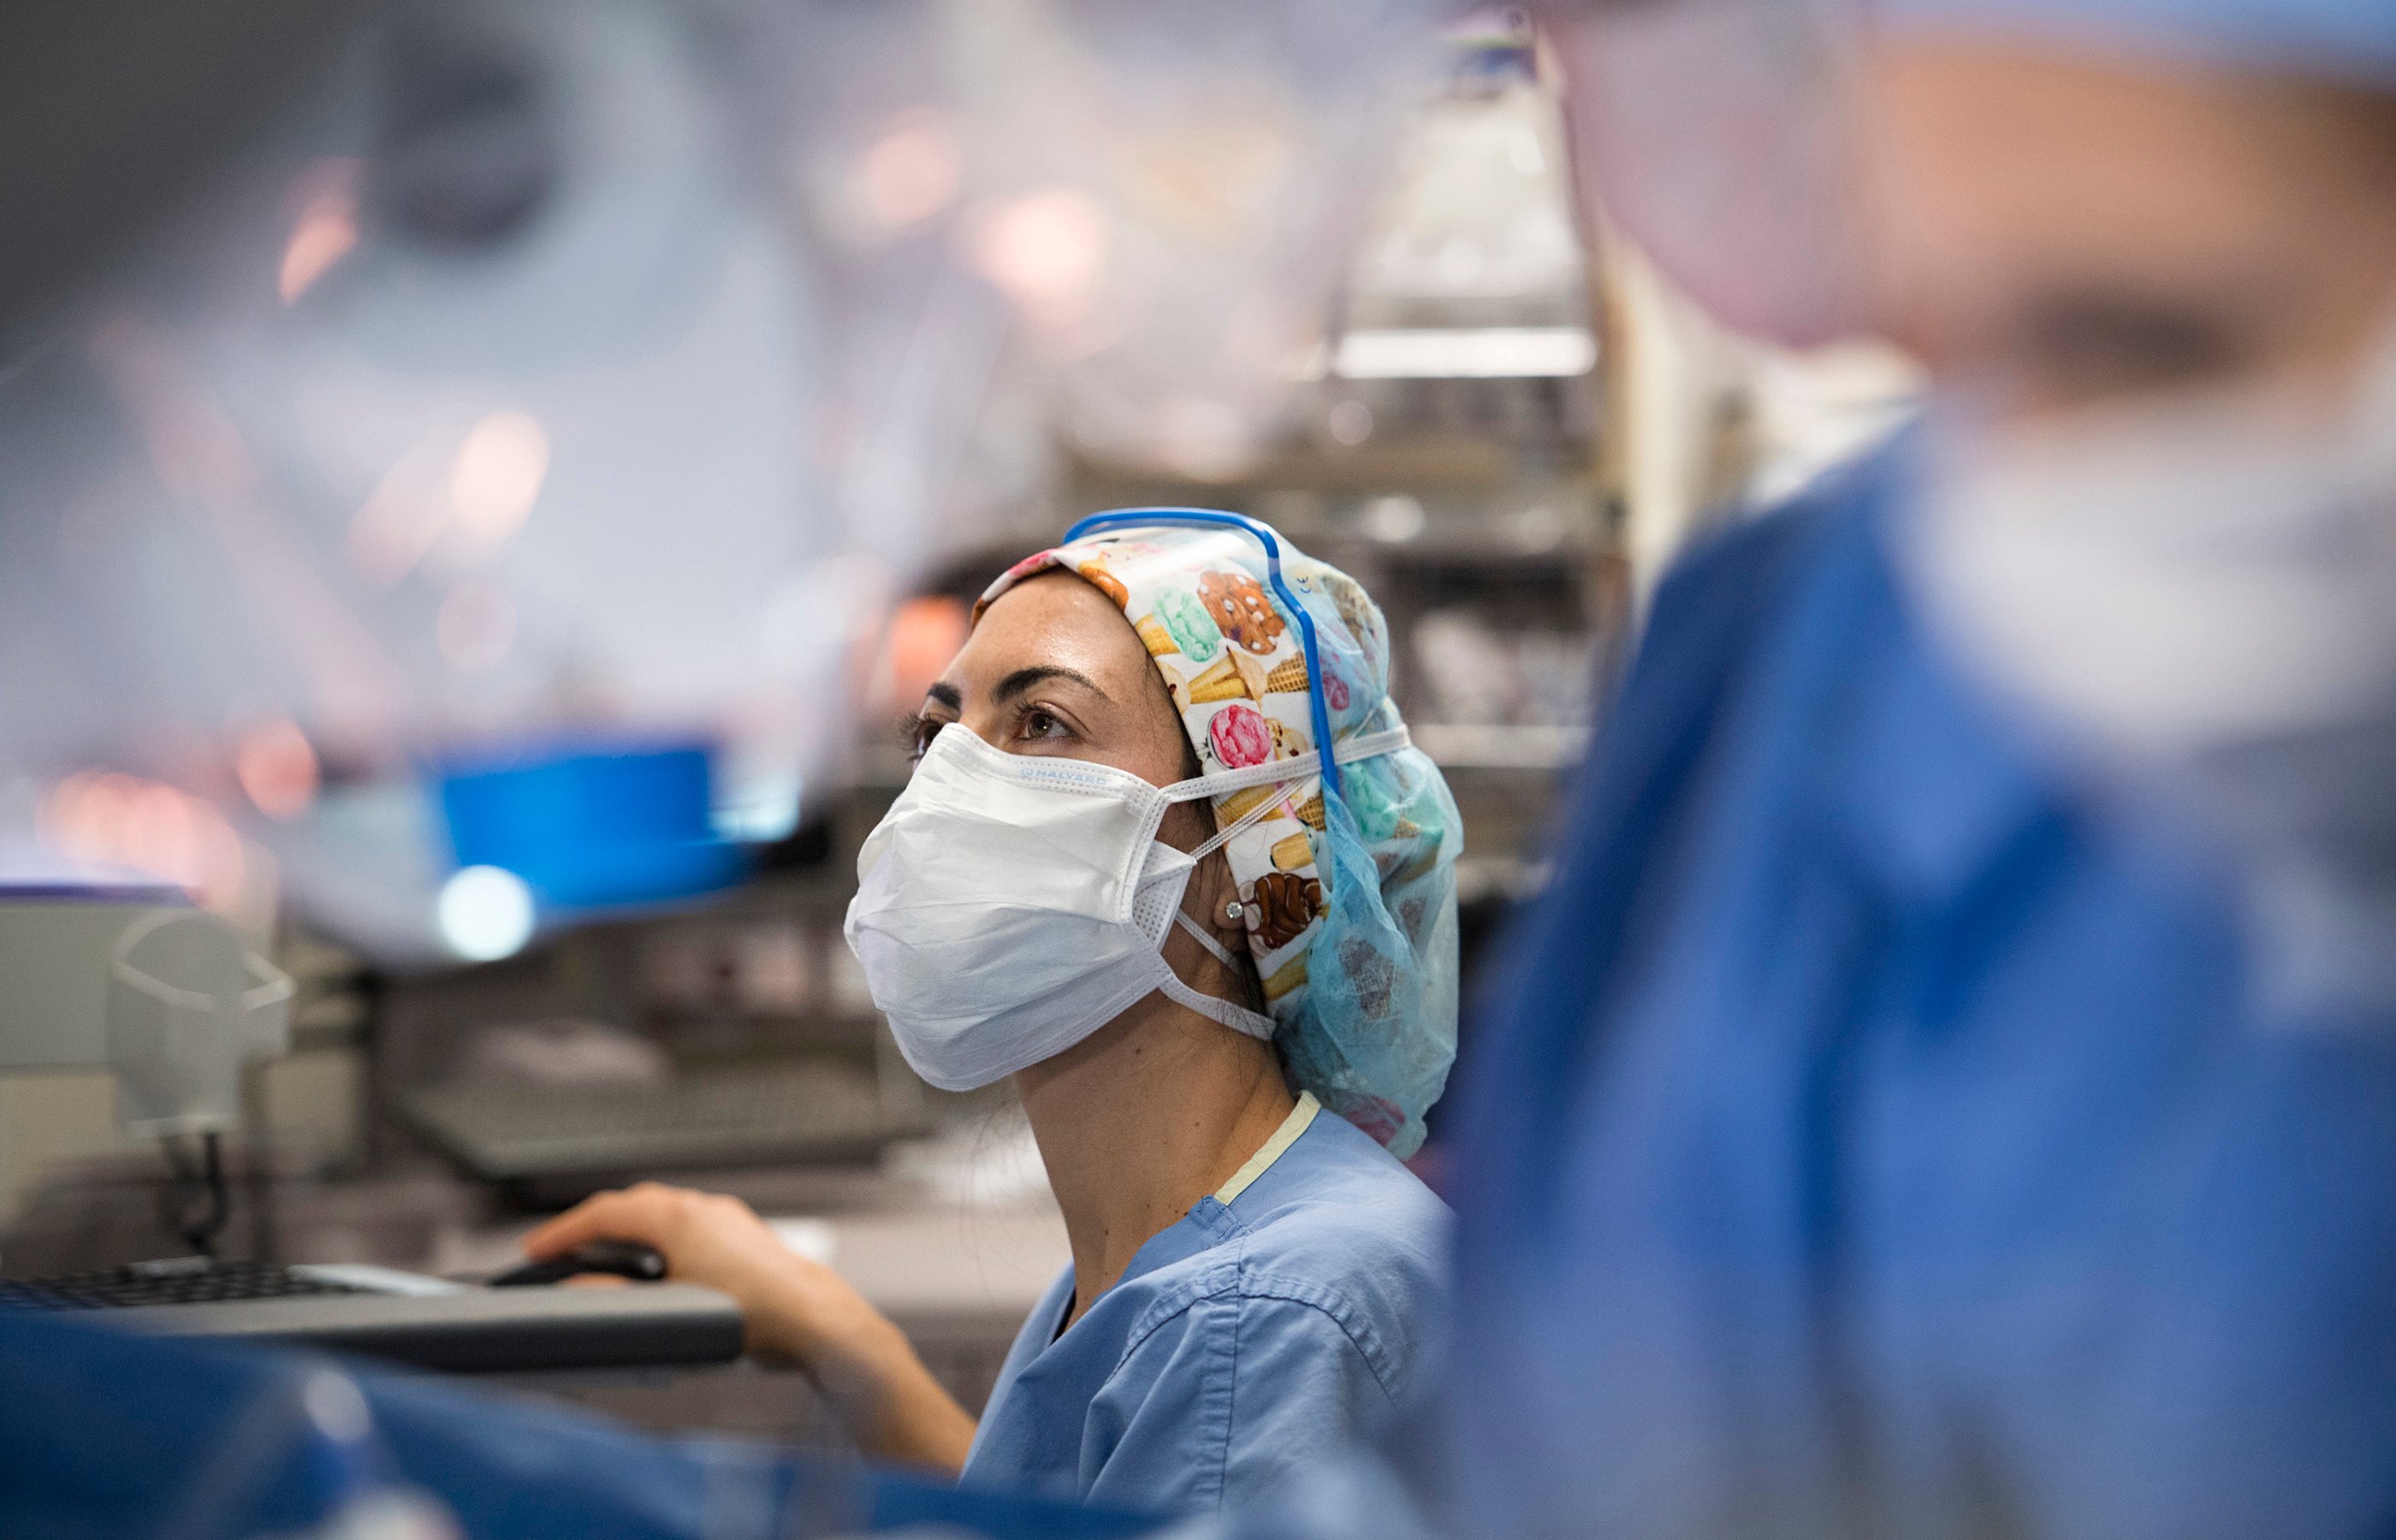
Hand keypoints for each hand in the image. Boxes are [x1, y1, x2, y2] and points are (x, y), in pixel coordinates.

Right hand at [525, 1184, 856, 1362]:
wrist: (816, 1321)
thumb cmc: (752, 1316)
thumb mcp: (667, 1311)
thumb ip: (613, 1300)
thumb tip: (575, 1290)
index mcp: (677, 1217)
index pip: (604, 1214)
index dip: (563, 1232)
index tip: (535, 1250)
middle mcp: (702, 1207)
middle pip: (633, 1204)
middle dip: (593, 1224)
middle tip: (561, 1249)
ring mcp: (727, 1218)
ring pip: (664, 1210)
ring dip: (628, 1228)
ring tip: (601, 1255)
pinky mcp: (745, 1236)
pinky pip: (689, 1223)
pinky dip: (660, 1236)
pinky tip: (658, 1262)